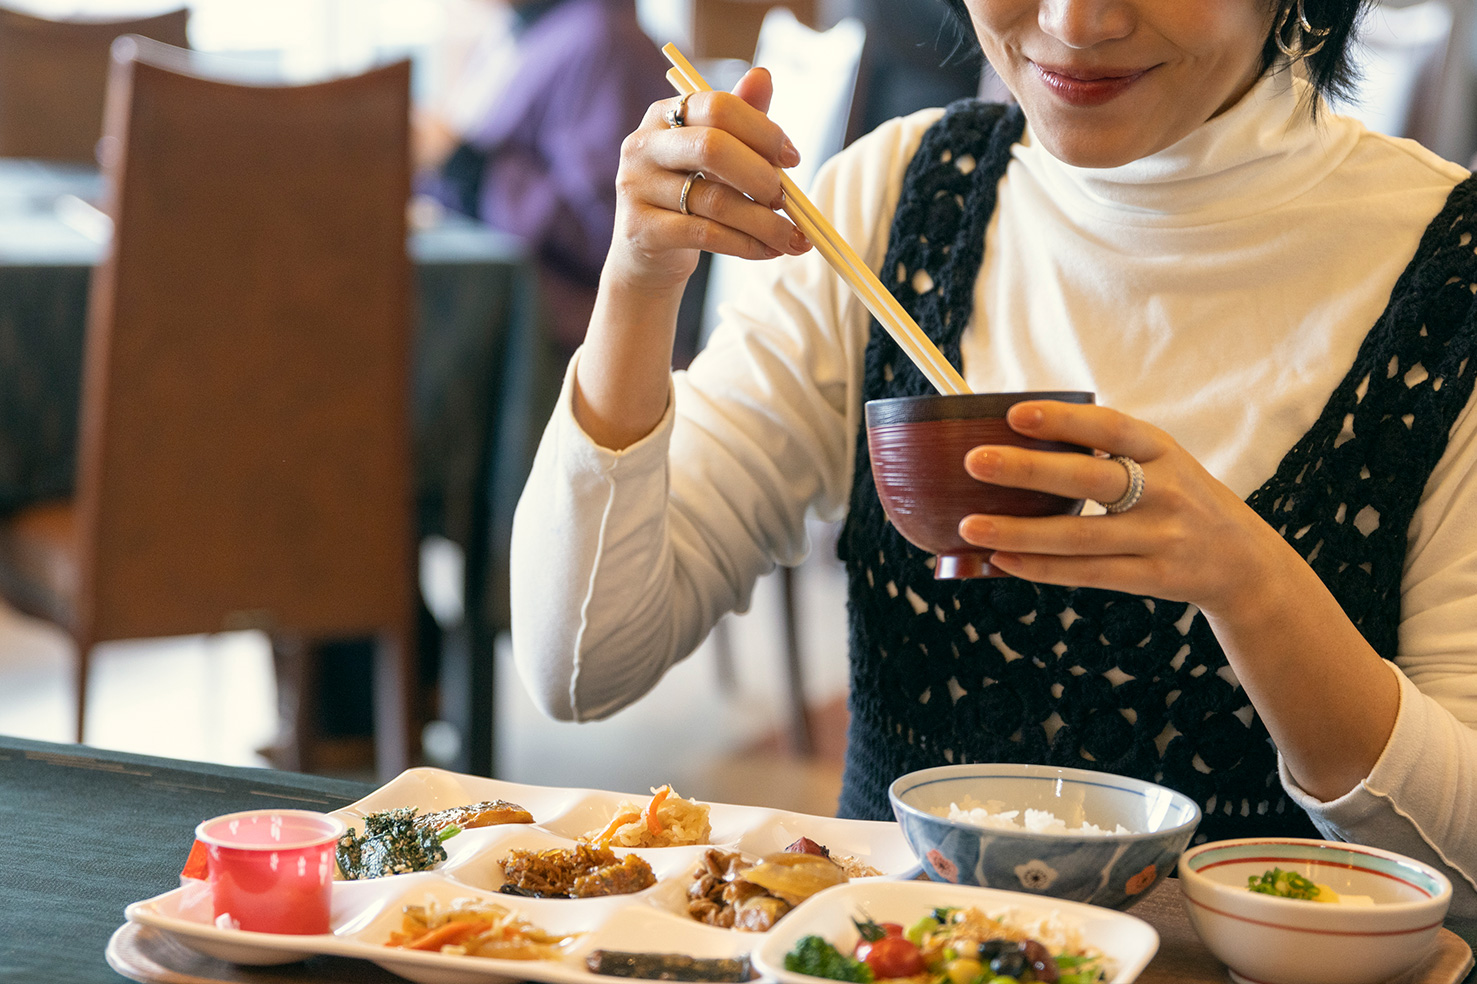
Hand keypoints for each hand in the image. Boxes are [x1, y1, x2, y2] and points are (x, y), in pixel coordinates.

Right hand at [605, 67, 811, 294]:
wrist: (647, 254)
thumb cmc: (688, 196)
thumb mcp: (714, 157)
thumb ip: (740, 118)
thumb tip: (763, 76)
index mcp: (664, 115)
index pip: (718, 108)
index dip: (762, 131)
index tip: (792, 159)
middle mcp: (643, 146)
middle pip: (712, 148)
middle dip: (761, 175)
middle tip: (786, 199)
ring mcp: (636, 187)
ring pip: (714, 201)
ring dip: (764, 222)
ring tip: (792, 238)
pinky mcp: (640, 230)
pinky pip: (705, 235)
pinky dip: (746, 245)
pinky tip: (769, 251)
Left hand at [956, 399, 1298, 618]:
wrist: (1244, 561)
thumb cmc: (1178, 498)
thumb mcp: (1160, 462)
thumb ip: (1106, 450)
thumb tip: (1016, 433)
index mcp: (1162, 450)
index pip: (1110, 427)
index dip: (1063, 420)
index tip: (1014, 414)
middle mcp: (1165, 491)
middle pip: (1090, 479)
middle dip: (1028, 470)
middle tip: (974, 461)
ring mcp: (1161, 538)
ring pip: (1079, 536)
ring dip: (1020, 531)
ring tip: (970, 525)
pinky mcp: (1154, 578)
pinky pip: (1087, 573)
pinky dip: (1040, 567)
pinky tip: (1001, 559)